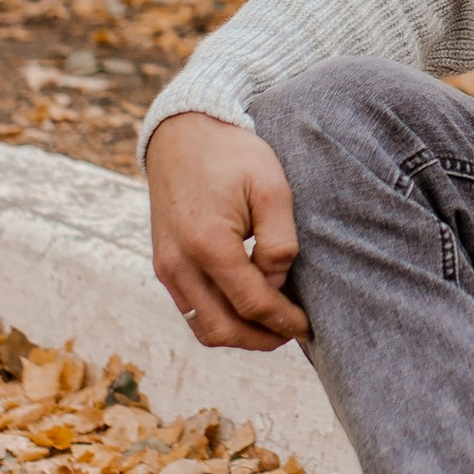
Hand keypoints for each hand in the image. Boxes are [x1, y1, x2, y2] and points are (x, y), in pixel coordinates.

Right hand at [148, 112, 311, 350]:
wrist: (182, 133)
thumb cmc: (232, 155)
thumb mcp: (271, 187)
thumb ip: (279, 241)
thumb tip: (276, 285)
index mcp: (207, 243)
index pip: (251, 304)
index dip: (284, 321)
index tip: (309, 326)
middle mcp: (179, 263)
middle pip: (222, 330)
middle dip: (262, 339)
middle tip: (293, 331)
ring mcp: (166, 267)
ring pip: (202, 328)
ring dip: (239, 334)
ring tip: (273, 322)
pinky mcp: (164, 265)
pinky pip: (191, 309)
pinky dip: (220, 317)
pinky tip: (248, 304)